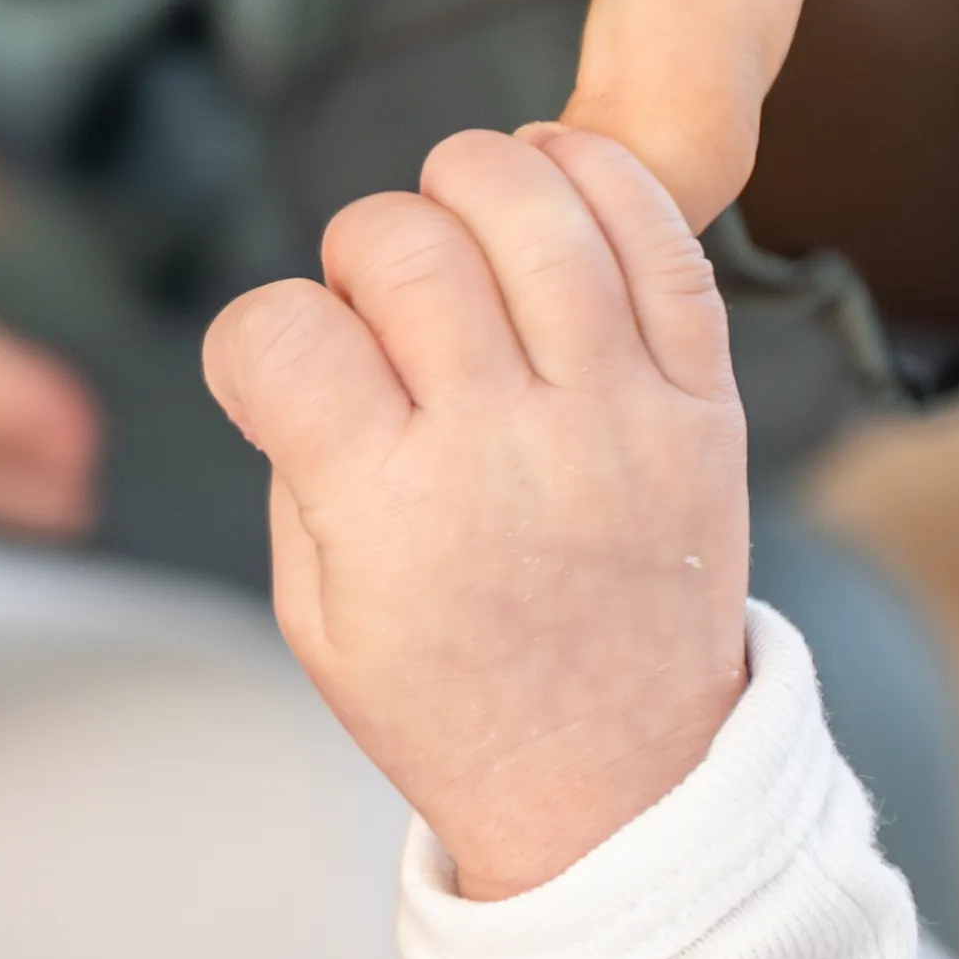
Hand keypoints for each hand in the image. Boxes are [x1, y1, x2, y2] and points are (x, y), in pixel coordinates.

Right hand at [204, 123, 745, 895]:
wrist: (618, 782)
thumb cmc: (450, 698)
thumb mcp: (317, 612)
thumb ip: (302, 461)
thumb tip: (322, 316)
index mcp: (389, 513)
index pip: (280, 332)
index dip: (256, 331)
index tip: (279, 368)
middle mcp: (505, 451)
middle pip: (401, 244)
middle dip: (359, 247)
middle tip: (377, 308)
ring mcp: (616, 419)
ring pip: (533, 207)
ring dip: (471, 180)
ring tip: (458, 226)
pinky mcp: (701, 404)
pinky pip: (660, 238)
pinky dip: (597, 176)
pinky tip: (552, 181)